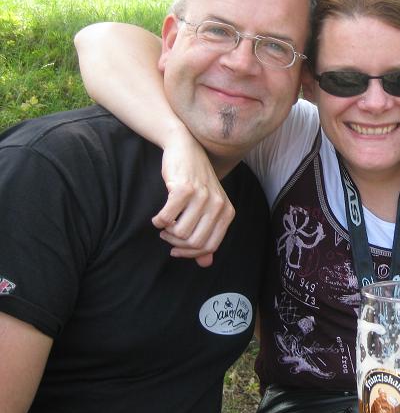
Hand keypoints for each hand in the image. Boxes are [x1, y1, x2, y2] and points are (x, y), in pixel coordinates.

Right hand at [152, 133, 234, 266]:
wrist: (186, 148)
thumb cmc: (195, 181)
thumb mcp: (206, 207)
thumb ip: (206, 234)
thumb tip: (206, 264)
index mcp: (227, 212)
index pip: (210, 246)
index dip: (190, 253)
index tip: (176, 250)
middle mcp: (218, 205)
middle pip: (195, 242)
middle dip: (176, 244)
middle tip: (167, 235)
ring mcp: (202, 196)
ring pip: (180, 233)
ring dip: (167, 232)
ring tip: (164, 224)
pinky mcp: (184, 189)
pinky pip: (167, 218)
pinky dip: (159, 221)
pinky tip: (158, 217)